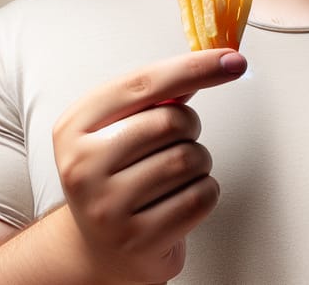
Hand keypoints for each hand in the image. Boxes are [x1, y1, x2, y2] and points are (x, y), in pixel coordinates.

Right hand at [52, 49, 246, 283]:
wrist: (98, 247)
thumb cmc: (118, 173)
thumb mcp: (120, 126)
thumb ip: (159, 95)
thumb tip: (215, 61)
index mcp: (76, 126)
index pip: (144, 83)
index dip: (194, 67)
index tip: (232, 60)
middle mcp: (82, 166)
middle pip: (172, 121)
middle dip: (190, 126)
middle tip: (176, 140)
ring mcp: (107, 208)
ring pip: (190, 159)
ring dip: (199, 161)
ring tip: (175, 174)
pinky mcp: (138, 241)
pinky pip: (201, 196)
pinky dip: (205, 191)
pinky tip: (180, 198)